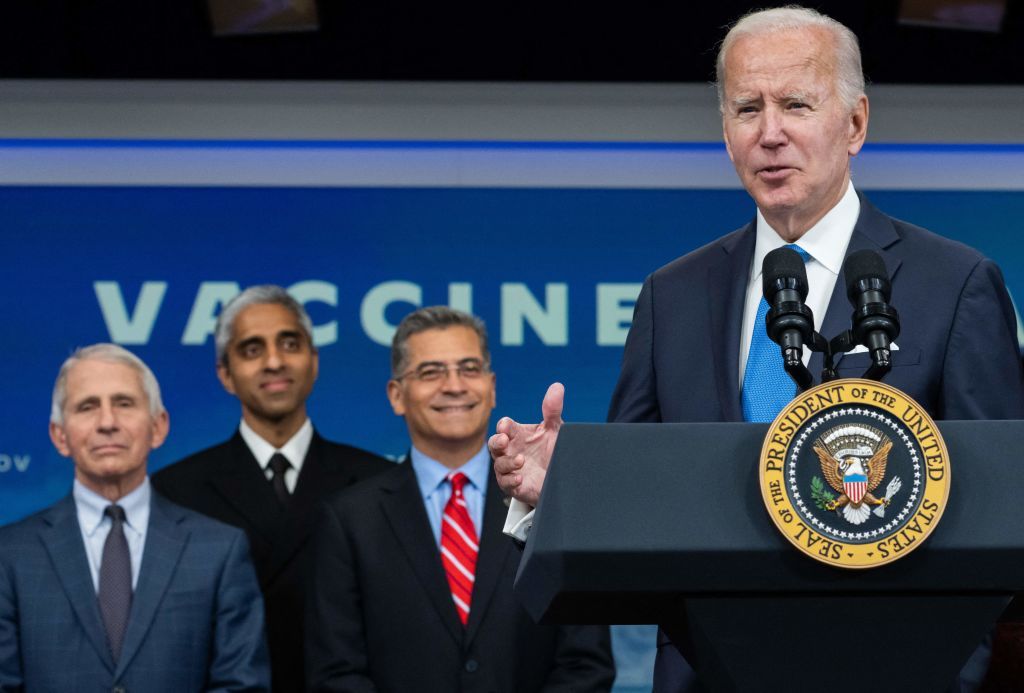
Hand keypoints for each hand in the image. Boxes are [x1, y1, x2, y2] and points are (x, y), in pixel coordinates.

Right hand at [489, 383, 563, 506]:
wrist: (564, 477)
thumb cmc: (554, 450)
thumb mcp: (555, 429)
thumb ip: (552, 410)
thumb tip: (557, 386)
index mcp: (518, 434)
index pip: (505, 427)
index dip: (504, 426)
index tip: (506, 426)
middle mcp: (511, 450)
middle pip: (494, 444)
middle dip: (496, 442)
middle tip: (504, 440)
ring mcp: (511, 468)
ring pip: (499, 464)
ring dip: (508, 462)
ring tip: (521, 460)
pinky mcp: (515, 486)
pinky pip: (505, 483)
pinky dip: (511, 480)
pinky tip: (520, 477)